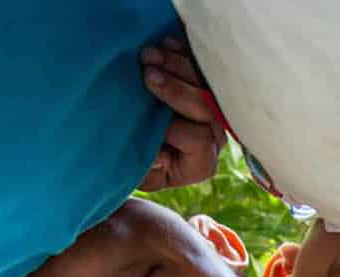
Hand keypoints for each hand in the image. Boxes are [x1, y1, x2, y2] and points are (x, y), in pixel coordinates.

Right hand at [139, 37, 225, 190]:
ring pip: (206, 82)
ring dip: (175, 64)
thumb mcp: (137, 170)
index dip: (174, 127)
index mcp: (201, 163)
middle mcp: (214, 137)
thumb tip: (157, 155)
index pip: (199, 140)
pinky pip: (203, 65)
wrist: (125, 138)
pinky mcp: (206, 87)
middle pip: (207, 108)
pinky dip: (182, 52)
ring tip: (147, 55)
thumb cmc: (131, 160)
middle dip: (176, 88)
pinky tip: (163, 45)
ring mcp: (213, 110)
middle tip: (147, 74)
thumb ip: (147, 165)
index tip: (146, 118)